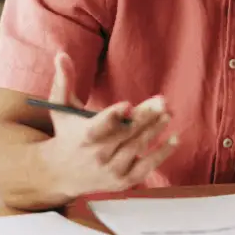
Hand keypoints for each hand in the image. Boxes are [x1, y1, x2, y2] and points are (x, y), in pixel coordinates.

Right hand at [37, 51, 177, 199]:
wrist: (60, 173)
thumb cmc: (66, 133)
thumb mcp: (60, 108)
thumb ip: (63, 80)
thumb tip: (61, 54)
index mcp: (83, 137)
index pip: (98, 128)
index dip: (113, 117)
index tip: (127, 105)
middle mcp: (98, 155)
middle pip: (125, 134)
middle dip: (145, 116)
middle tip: (161, 101)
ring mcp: (112, 169)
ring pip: (137, 147)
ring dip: (155, 130)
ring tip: (168, 113)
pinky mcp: (123, 181)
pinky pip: (146, 166)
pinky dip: (161, 153)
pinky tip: (174, 139)